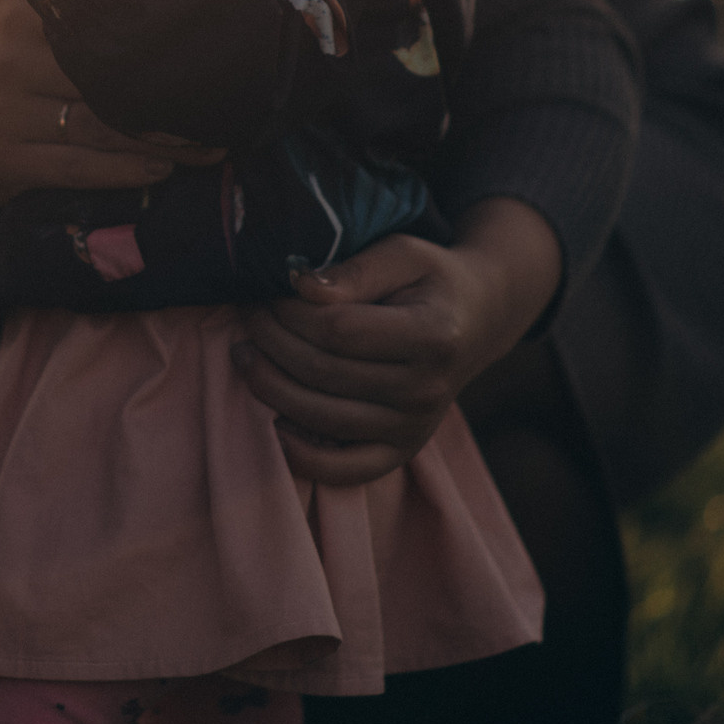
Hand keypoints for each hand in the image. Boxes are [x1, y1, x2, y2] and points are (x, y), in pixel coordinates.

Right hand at [0, 0, 174, 343]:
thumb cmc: (6, 85)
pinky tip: (160, 171)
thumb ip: (71, 13)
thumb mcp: (23, 35)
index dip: (150, 41)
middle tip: (217, 108)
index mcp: (17, 16)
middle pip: (103, 80)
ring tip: (204, 148)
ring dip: (157, 142)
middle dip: (164, 99)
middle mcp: (5, 61)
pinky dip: (123, 170)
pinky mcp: (2, 161)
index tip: (201, 50)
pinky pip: (77, 167)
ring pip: (97, 127)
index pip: (95, 26)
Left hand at [232, 196, 560, 486]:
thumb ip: (354, 270)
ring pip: (321, 417)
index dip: (290, 313)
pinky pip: (346, 469)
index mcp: (433, 337)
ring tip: (246, 355)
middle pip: (323, 374)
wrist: (477, 321)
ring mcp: (415, 428)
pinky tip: (276, 422)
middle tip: (250, 317)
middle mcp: (427, 390)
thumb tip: (298, 284)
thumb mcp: (403, 254)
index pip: (338, 331)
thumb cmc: (431, 280)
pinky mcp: (402, 451)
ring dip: (270, 387)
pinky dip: (303, 456)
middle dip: (272, 342)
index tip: (269, 293)